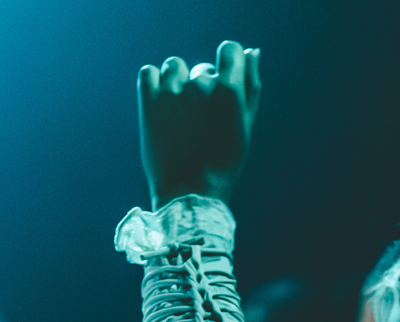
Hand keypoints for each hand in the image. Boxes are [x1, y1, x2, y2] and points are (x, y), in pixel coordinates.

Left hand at [138, 41, 261, 207]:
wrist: (189, 193)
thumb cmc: (223, 164)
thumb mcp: (245, 129)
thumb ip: (251, 87)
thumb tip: (250, 52)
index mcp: (230, 90)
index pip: (230, 49)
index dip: (228, 62)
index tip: (223, 80)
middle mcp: (202, 84)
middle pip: (202, 69)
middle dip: (202, 90)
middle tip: (201, 125)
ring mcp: (173, 90)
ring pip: (174, 68)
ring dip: (176, 84)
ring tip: (179, 118)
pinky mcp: (149, 99)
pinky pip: (149, 73)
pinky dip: (153, 85)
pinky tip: (161, 108)